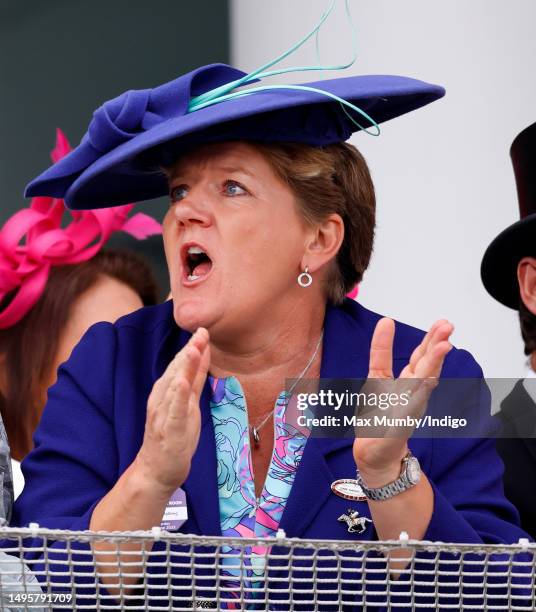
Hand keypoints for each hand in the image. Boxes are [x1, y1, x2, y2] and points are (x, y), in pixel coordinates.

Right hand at [134, 328, 209, 495]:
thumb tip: (201, 351)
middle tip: (201, 332)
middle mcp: (162, 399)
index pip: (181, 366)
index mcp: (167, 391)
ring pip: (174, 387)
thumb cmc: (173, 434)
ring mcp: (163, 414)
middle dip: (189, 351)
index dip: (192, 348)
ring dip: (183, 368)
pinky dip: (177, 397)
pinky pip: (173, 412)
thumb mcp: (189, 402)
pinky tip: (182, 384)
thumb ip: (194, 378)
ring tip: (193, 349)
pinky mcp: (168, 431)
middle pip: (177, 371)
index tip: (203, 329)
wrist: (156, 470)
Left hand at [353, 318, 452, 485]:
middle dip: (437, 345)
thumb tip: (387, 322)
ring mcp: (407, 409)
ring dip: (433, 365)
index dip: (430, 339)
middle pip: (426, 365)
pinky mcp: (399, 425)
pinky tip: (426, 381)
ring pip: (423, 382)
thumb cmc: (380, 416)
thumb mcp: (377, 377)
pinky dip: (416, 395)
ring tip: (444, 347)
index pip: (420, 356)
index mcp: (407, 381)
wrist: (376, 454)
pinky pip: (408, 407)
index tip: (441, 322)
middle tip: (448, 327)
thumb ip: (382, 353)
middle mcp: (411, 393)